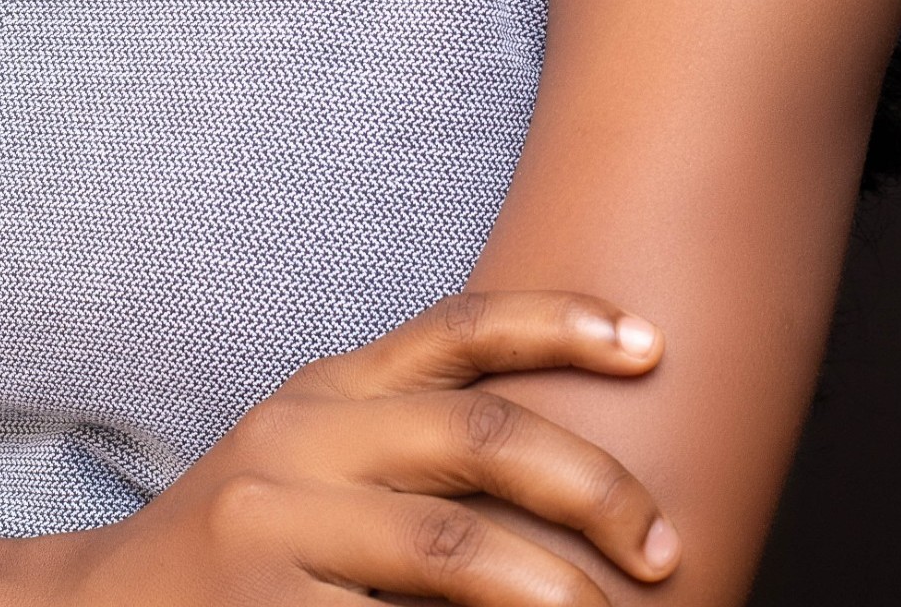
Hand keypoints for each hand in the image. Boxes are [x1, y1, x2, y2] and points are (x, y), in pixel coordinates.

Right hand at [23, 290, 678, 605]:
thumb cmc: (234, 551)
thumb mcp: (308, 464)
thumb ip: (403, 442)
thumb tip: (566, 468)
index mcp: (326, 394)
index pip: (457, 330)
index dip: (561, 321)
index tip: (653, 342)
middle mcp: (301, 441)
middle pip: (478, 436)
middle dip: (593, 487)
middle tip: (666, 548)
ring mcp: (274, 528)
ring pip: (451, 550)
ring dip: (551, 592)